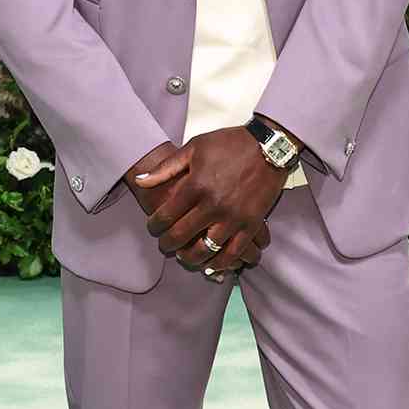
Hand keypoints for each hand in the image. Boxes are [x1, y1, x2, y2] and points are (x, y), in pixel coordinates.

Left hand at [127, 128, 283, 275]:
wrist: (268, 145)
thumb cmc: (229, 144)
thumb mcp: (194, 148)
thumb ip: (166, 168)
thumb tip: (140, 181)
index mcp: (196, 185)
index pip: (166, 215)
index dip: (154, 225)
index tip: (153, 227)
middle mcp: (212, 205)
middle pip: (181, 236)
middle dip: (168, 244)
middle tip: (164, 245)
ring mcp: (233, 217)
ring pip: (205, 250)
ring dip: (191, 257)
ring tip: (185, 256)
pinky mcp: (252, 224)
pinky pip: (234, 252)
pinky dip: (221, 263)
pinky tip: (212, 265)